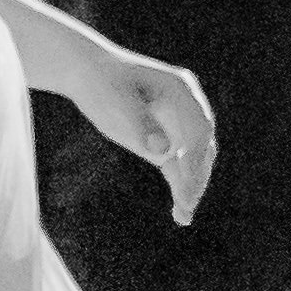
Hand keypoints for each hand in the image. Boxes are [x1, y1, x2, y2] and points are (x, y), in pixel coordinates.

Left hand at [90, 48, 217, 226]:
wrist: (88, 73)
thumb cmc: (102, 83)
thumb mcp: (116, 101)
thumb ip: (140, 124)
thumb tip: (162, 150)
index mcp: (181, 91)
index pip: (197, 130)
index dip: (194, 159)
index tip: (186, 186)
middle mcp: (187, 107)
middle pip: (202, 146)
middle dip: (196, 176)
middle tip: (185, 204)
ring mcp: (179, 125)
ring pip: (195, 161)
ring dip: (191, 187)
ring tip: (183, 216)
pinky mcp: (167, 140)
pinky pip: (180, 167)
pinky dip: (180, 187)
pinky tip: (180, 215)